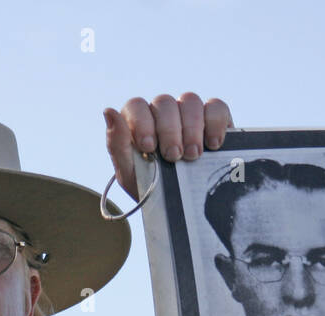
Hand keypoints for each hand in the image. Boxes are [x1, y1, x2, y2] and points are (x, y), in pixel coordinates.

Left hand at [103, 92, 233, 201]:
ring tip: (192, 155)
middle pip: (164, 102)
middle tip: (173, 156)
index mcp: (138, 121)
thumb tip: (108, 111)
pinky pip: (216, 107)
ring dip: (191, 128)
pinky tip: (213, 144)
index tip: (149, 147)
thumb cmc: (149, 186)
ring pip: (189, 101)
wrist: (179, 205)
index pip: (136, 105)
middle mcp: (162, 112)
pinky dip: (215, 122)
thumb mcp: (129, 173)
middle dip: (169, 130)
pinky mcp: (213, 119)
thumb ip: (117, 144)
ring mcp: (188, 113)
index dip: (142, 122)